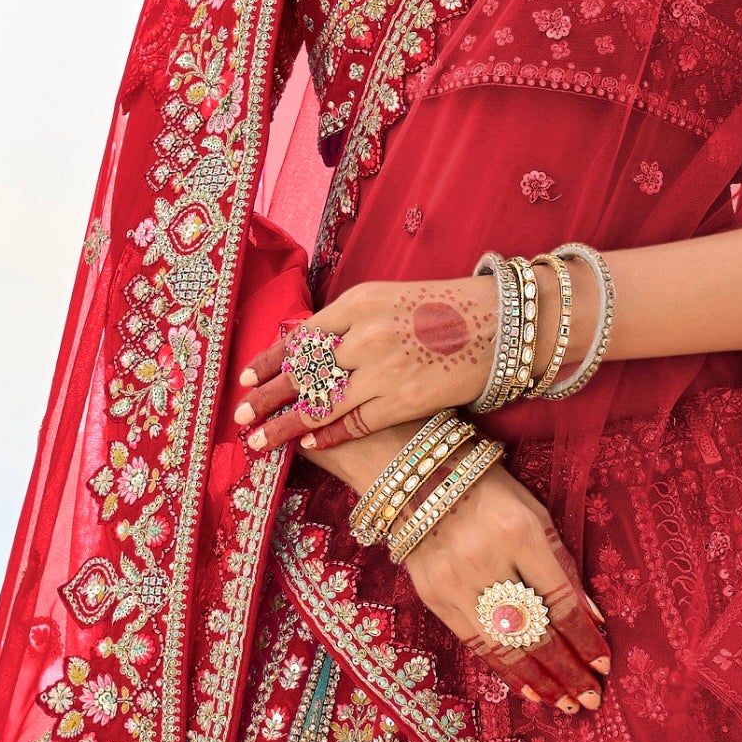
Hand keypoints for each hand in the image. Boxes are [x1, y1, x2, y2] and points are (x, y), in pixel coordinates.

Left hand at [234, 274, 494, 457]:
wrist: (500, 325)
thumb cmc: (443, 310)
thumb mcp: (388, 299)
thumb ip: (346, 322)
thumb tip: (302, 346)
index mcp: (358, 303)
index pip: (300, 338)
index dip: (269, 361)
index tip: (245, 378)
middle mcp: (365, 335)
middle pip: (302, 373)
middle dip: (267, 397)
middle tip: (240, 414)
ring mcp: (383, 370)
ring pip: (320, 403)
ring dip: (285, 425)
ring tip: (259, 439)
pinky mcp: (404, 400)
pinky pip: (354, 423)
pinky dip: (328, 434)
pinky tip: (307, 442)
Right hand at [396, 464, 609, 715]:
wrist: (416, 478)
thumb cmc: (488, 491)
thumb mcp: (534, 513)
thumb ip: (559, 564)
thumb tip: (590, 617)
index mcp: (519, 531)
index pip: (559, 600)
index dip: (584, 637)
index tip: (604, 663)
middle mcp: (485, 560)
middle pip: (534, 630)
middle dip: (567, 670)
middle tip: (590, 698)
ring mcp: (454, 581)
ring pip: (504, 645)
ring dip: (539, 680)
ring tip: (564, 703)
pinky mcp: (433, 595)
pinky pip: (475, 642)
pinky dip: (505, 669)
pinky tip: (528, 688)